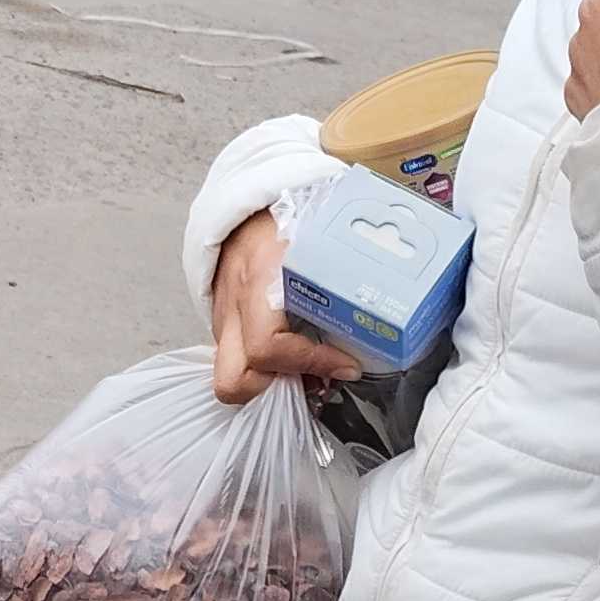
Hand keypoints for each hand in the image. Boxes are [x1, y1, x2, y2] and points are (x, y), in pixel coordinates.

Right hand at [208, 210, 362, 404]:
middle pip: (233, 380)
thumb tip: (377, 327)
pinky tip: (292, 361)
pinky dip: (264, 370)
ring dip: (268, 385)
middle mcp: (235, 305)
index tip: (348, 366)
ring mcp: (222, 318)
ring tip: (304, 375)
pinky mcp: (222, 326)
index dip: (312, 363)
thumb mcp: (321, 245)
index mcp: (261, 278)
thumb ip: (345, 283)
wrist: (249, 209)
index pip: (269, 345)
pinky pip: (236, 362)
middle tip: (309, 379)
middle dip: (271, 391)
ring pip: (229, 378)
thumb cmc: (290, 224)